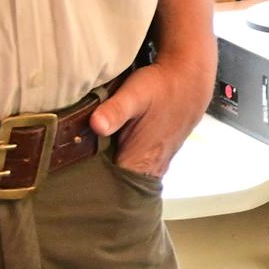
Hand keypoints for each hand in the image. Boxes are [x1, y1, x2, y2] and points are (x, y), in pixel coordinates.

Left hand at [86, 28, 218, 180]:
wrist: (191, 79)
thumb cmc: (160, 86)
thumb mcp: (134, 93)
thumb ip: (115, 111)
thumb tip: (95, 125)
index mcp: (140, 161)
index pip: (113, 190)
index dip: (94, 189)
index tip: (77, 184)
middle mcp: (151, 168)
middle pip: (122, 189)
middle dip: (102, 186)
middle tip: (80, 177)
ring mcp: (159, 163)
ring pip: (133, 180)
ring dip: (116, 178)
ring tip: (94, 170)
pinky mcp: (163, 155)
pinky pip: (142, 171)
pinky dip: (128, 169)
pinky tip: (115, 159)